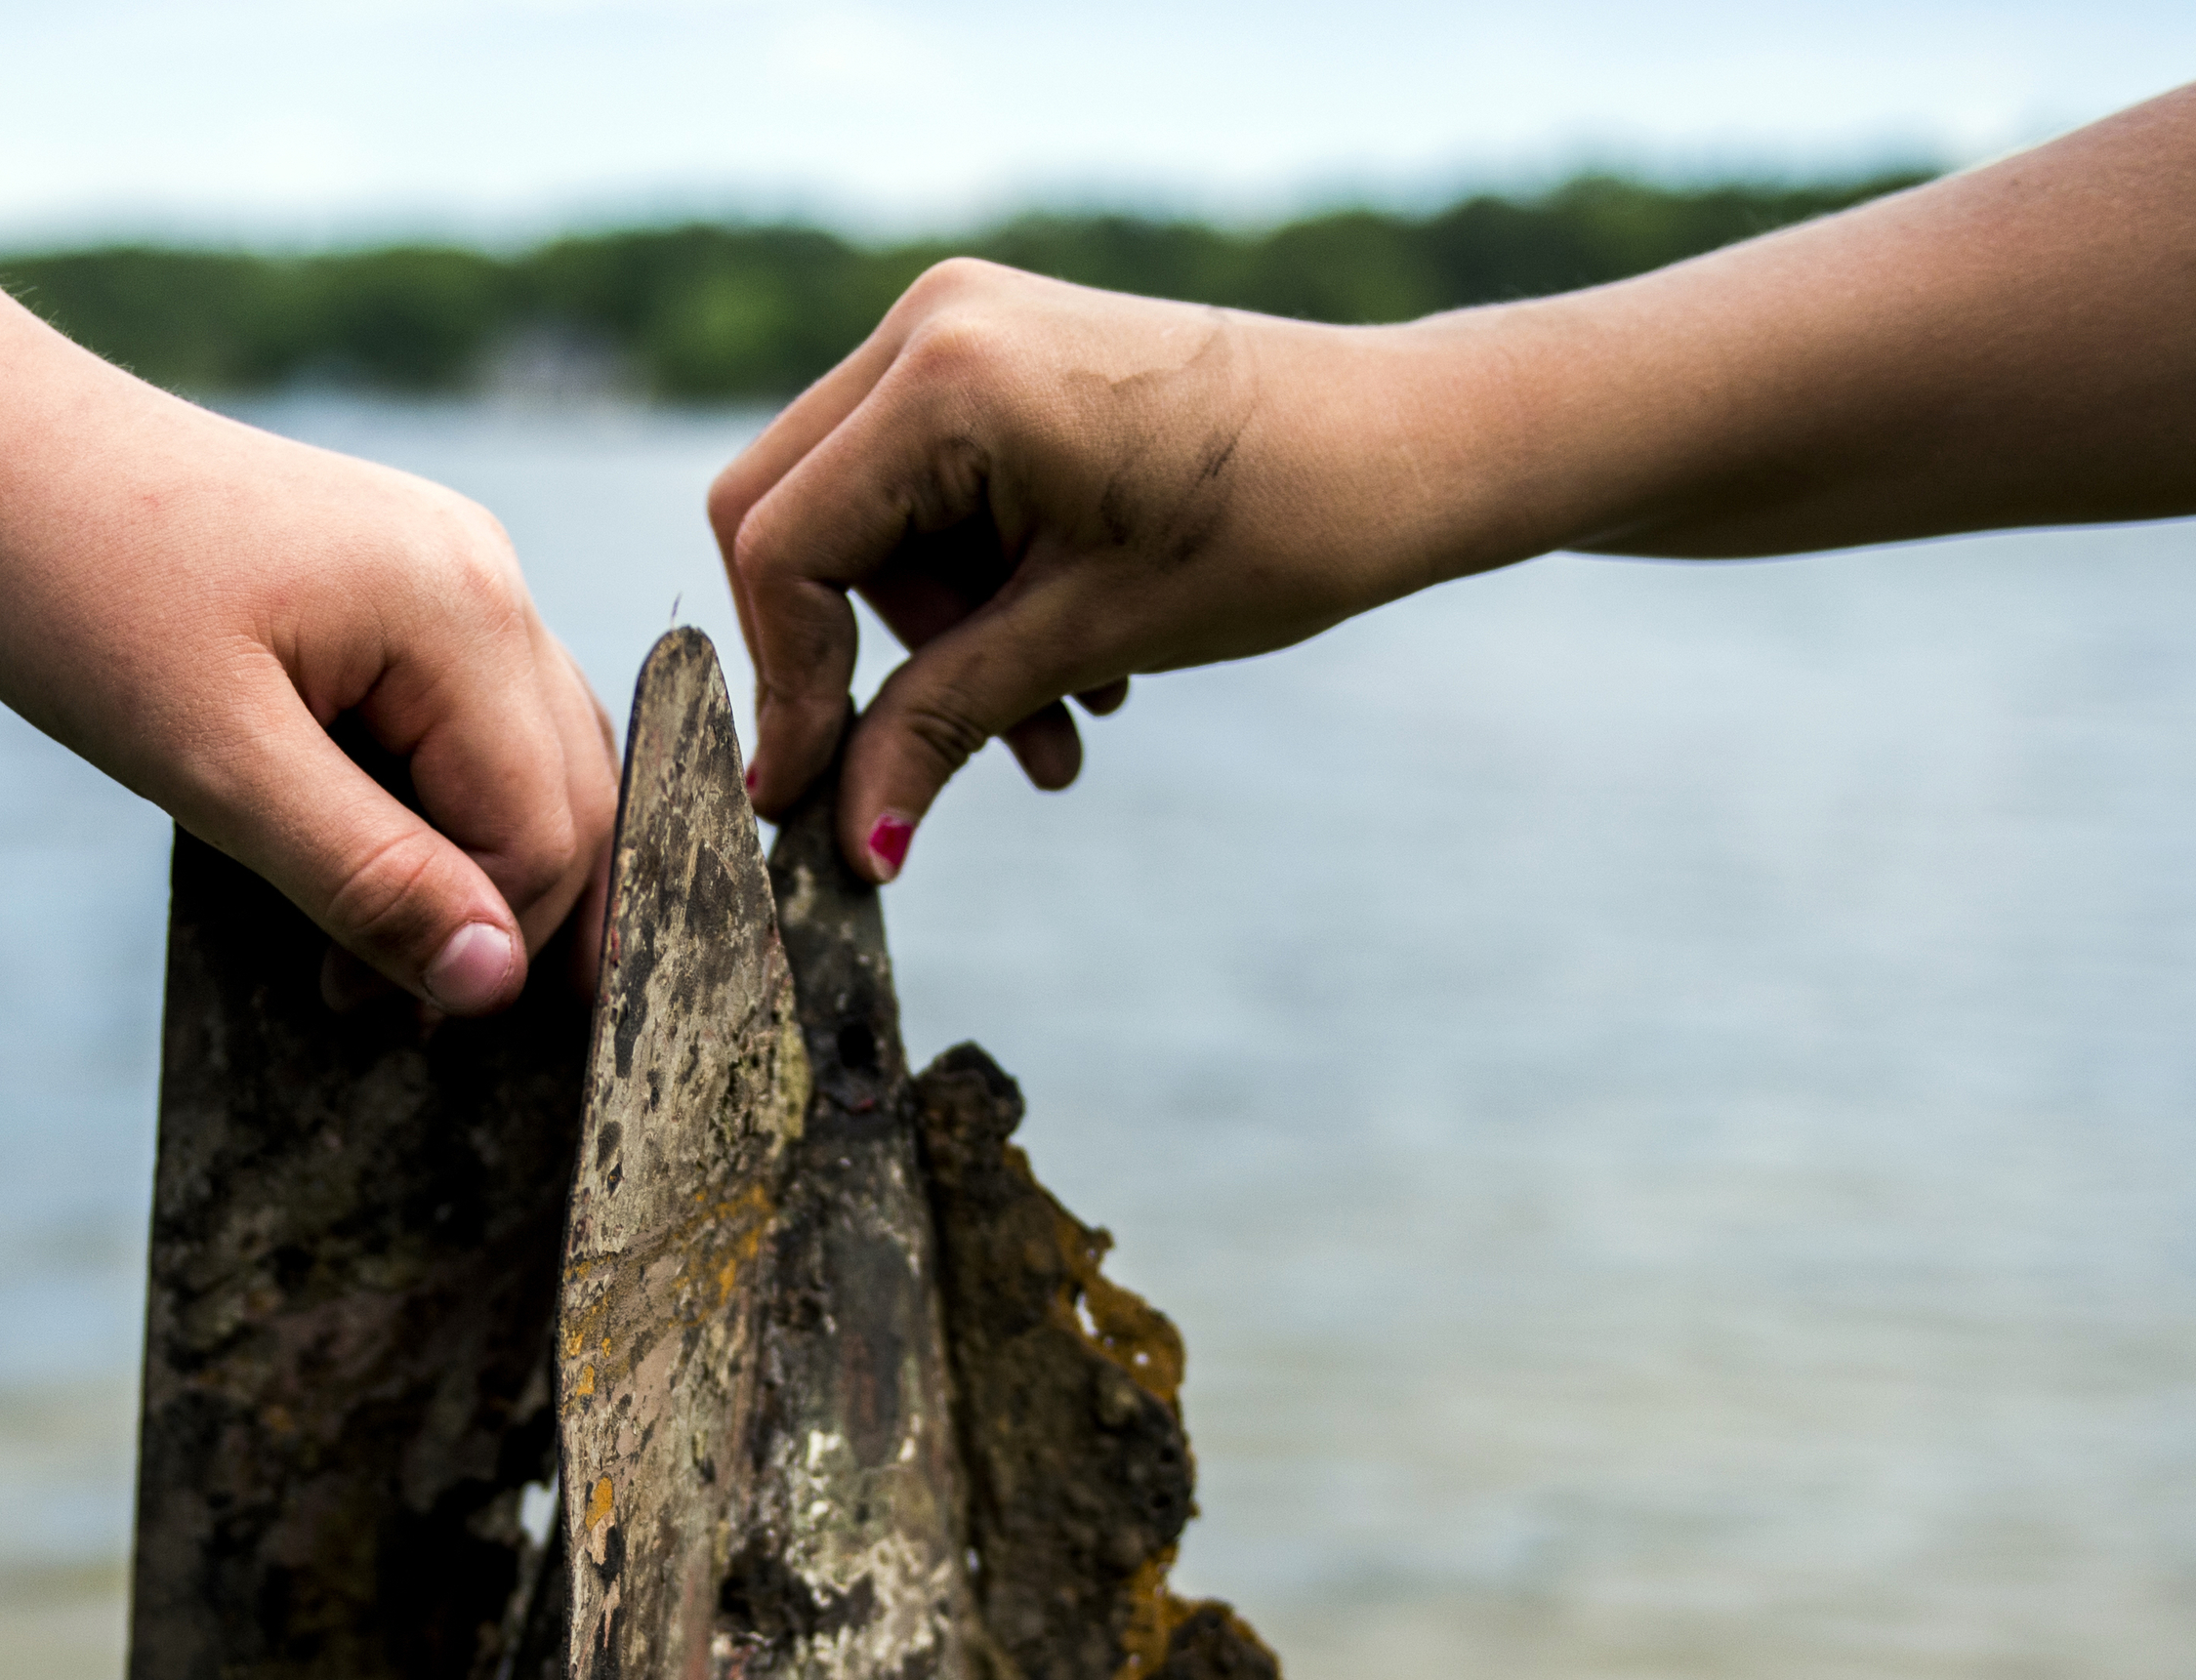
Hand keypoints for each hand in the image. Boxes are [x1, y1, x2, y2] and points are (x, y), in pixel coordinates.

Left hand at [0, 367, 617, 1015]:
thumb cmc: (74, 592)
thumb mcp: (217, 764)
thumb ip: (369, 877)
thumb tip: (494, 985)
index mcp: (462, 611)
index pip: (544, 827)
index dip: (478, 942)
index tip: (369, 1013)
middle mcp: (486, 576)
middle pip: (568, 793)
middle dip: (506, 916)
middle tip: (400, 1017)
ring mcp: (450, 567)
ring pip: (532, 758)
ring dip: (482, 867)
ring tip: (393, 959)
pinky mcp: (400, 579)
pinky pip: (470, 717)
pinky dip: (442, 804)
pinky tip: (376, 856)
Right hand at [707, 261, 1447, 880]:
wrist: (1410, 448)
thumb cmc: (1275, 528)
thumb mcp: (1088, 641)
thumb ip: (939, 726)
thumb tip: (845, 841)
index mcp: (949, 378)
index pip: (785, 546)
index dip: (787, 685)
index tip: (806, 798)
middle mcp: (932, 323)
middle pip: (791, 518)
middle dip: (849, 658)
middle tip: (914, 762)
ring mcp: (961, 325)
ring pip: (861, 515)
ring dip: (934, 640)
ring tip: (1063, 730)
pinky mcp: (996, 351)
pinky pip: (923, 486)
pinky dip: (971, 588)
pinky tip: (1077, 661)